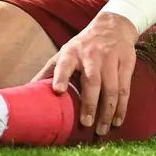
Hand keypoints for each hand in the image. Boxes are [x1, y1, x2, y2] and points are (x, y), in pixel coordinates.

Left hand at [34, 11, 138, 135]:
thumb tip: (29, 91)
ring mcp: (110, 58)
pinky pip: (124, 88)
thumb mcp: (64, 53)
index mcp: (71, 53)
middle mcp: (91, 55)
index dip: (61, 77)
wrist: (112, 26)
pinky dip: (122, 107)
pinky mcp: (126, 62)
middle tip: (86, 123)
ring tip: (101, 129)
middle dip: (89, 103)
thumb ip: (49, 71)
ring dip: (107, 111)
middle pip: (92, 81)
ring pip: (111, 88)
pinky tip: (117, 120)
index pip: (64, 64)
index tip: (58, 91)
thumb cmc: (83, 46)